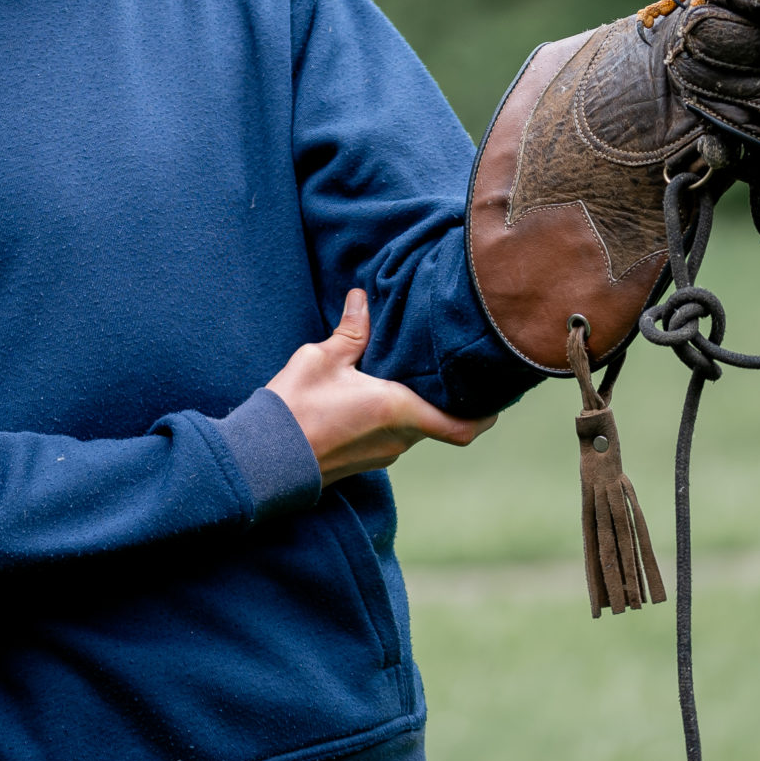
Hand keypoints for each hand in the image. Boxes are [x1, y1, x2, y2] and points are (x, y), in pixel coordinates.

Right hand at [267, 290, 494, 486]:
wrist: (263, 458)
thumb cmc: (295, 408)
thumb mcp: (322, 359)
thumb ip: (351, 331)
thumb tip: (362, 298)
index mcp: (398, 410)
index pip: (461, 426)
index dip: (484, 415)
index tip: (497, 398)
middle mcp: (398, 439)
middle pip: (437, 421)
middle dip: (444, 399)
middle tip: (447, 369)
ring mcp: (380, 455)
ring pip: (413, 429)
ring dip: (415, 407)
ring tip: (407, 375)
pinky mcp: (362, 462)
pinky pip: (390, 437)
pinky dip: (392, 418)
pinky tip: (374, 396)